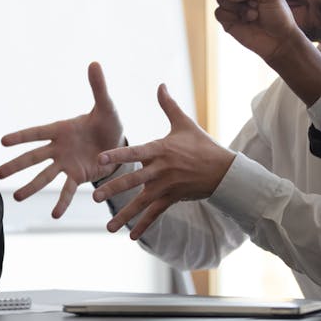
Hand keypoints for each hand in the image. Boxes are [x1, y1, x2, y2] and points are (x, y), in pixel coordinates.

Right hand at [0, 62, 123, 217]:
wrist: (120, 144)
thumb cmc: (109, 122)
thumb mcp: (106, 106)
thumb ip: (98, 87)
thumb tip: (94, 63)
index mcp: (61, 129)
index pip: (37, 133)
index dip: (21, 137)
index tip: (2, 141)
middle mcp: (59, 148)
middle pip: (34, 158)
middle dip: (16, 166)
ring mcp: (66, 164)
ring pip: (45, 177)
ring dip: (31, 187)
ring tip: (17, 198)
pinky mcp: (78, 177)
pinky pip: (67, 190)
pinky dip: (62, 202)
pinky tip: (55, 215)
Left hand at [92, 84, 234, 239]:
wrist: (225, 170)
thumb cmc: (202, 145)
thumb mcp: (184, 124)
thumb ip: (168, 105)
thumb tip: (160, 84)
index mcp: (160, 150)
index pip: (135, 152)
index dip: (117, 155)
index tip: (100, 159)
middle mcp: (161, 170)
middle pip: (134, 180)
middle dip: (114, 189)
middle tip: (95, 196)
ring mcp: (167, 187)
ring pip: (142, 202)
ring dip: (124, 215)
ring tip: (108, 227)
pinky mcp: (173, 199)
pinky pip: (156, 214)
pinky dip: (144, 225)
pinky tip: (130, 235)